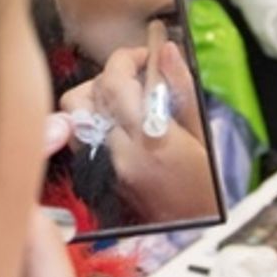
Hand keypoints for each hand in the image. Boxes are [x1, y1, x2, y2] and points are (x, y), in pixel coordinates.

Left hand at [63, 44, 217, 223]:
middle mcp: (119, 151)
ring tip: (121, 97)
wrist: (190, 226)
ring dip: (92, 95)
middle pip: (87, 94)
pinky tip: (114, 120)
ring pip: (73, 113)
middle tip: (135, 75)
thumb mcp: (201, 131)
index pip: (114, 82)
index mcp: (150, 138)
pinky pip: (78, 135)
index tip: (144, 56)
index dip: (125, 58)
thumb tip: (165, 49)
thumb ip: (181, 87)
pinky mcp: (95, 175)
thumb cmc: (204, 183)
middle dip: (109, 74)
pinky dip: (89, 118)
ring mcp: (102, 165)